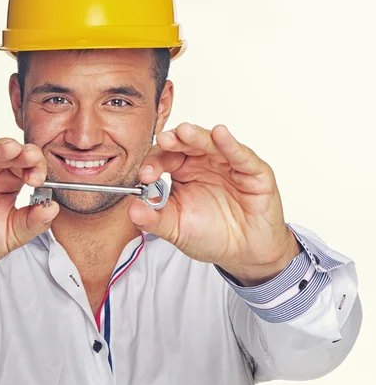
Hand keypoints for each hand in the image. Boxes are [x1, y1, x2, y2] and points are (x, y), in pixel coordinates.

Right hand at [0, 132, 58, 287]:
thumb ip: (31, 223)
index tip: (38, 179)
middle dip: (18, 153)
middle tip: (28, 157)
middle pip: (4, 150)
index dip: (34, 165)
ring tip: (8, 150)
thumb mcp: (9, 236)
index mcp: (7, 179)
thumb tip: (53, 208)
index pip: (25, 162)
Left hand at [128, 123, 299, 281]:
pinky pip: (241, 155)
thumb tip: (132, 210)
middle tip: (162, 141)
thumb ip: (154, 220)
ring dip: (197, 136)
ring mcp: (228, 164)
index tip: (145, 176)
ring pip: (211, 143)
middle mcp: (204, 162)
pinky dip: (230, 144)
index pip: (164, 157)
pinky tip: (220, 134)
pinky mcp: (253, 171)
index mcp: (182, 171)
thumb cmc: (211, 235)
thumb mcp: (176, 229)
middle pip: (186, 143)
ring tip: (184, 132)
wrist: (244, 253)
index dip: (153, 162)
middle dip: (173, 141)